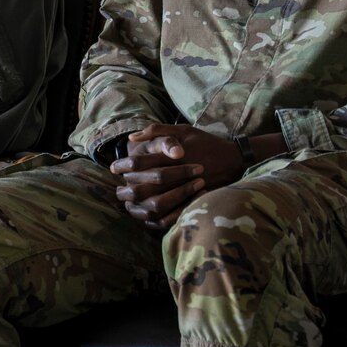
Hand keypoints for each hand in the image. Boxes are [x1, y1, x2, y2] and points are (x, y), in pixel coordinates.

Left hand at [109, 124, 243, 229]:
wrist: (233, 160)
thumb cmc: (205, 142)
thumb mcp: (183, 129)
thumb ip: (158, 132)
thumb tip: (132, 138)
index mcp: (171, 156)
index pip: (140, 163)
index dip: (123, 166)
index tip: (114, 168)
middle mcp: (176, 175)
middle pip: (143, 187)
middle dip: (127, 187)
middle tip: (118, 187)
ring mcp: (184, 192)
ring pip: (153, 204)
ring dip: (137, 204)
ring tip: (127, 201)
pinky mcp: (190, 204)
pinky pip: (167, 217)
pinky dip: (153, 217)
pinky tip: (144, 212)